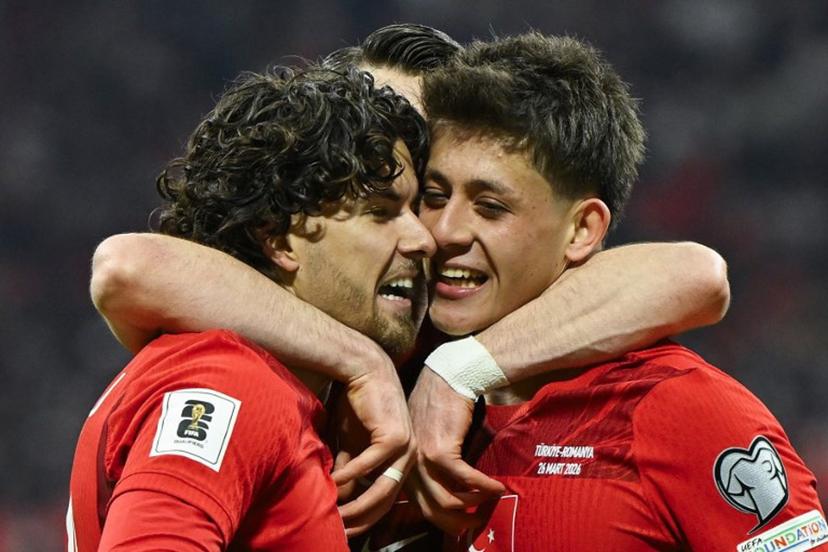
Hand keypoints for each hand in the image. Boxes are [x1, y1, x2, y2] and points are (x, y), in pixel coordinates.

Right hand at [331, 352, 414, 535]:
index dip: (363, 519)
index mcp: (400, 463)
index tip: (342, 530)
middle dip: (360, 519)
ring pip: (382, 488)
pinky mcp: (395, 435)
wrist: (365, 371)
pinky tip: (334, 480)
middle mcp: (408, 459)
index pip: (385, 502)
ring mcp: (405, 448)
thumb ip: (348, 471)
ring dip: (356, 503)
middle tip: (337, 529)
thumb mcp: (352, 445)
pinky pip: (371, 463)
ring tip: (334, 513)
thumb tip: (338, 498)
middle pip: (385, 501)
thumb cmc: (358, 406)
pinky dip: (351, 473)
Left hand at [408, 367, 504, 529]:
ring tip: (490, 500)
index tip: (463, 523)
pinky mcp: (440, 450)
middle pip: (431, 509)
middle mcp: (409, 465)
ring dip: (473, 505)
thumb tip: (457, 490)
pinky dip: (484, 486)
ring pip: (447, 500)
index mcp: (405, 464)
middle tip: (478, 523)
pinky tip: (498, 486)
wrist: (448, 376)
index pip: (418, 504)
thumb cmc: (443, 404)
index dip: (442, 519)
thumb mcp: (430, 438)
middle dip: (457, 522)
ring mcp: (422, 459)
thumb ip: (435, 464)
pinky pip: (465, 479)